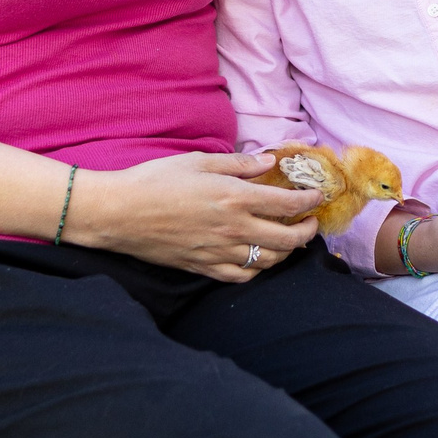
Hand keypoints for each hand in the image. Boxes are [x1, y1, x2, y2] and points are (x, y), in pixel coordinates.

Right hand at [64, 151, 322, 282]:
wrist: (119, 213)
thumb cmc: (155, 180)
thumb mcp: (198, 161)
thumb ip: (239, 164)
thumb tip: (269, 162)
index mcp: (235, 198)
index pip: (288, 205)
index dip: (309, 202)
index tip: (318, 196)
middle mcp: (233, 229)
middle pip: (287, 240)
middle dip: (307, 232)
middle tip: (311, 224)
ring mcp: (219, 252)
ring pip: (268, 261)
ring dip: (286, 252)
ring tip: (289, 241)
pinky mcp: (203, 267)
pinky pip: (241, 276)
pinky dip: (256, 270)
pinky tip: (257, 259)